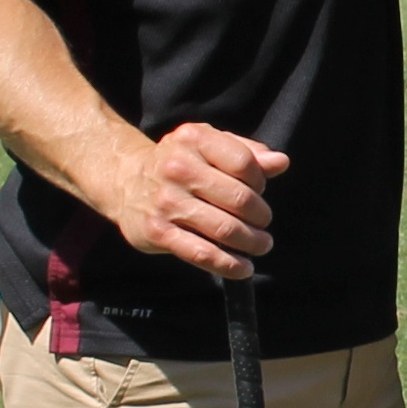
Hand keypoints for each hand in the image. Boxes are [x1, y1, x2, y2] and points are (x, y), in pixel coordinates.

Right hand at [103, 122, 287, 278]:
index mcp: (194, 139)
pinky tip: (244, 268)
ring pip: (225, 229)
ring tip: (261, 245)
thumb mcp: (211, 145)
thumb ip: (248, 152)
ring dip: (251, 242)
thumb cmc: (182, 162)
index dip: (260, 182)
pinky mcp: (157, 232)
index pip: (244, 163)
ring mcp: (166, 202)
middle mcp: (177, 169)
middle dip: (261, 216)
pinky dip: (228, 264)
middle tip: (263, 223)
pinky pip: (201, 253)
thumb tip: (281, 163)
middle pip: (240, 199)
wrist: (124, 179)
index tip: (259, 192)